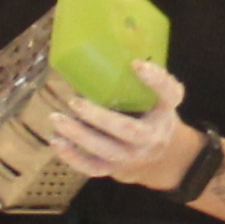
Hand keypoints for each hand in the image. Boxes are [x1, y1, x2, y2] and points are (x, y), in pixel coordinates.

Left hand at [44, 59, 199, 191]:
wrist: (158, 157)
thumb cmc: (152, 115)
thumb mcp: (159, 97)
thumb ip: (144, 78)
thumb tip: (107, 54)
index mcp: (164, 112)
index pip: (169, 94)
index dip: (155, 80)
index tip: (135, 64)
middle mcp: (152, 137)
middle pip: (128, 129)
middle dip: (100, 117)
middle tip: (75, 102)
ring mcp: (132, 156)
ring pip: (106, 150)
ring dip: (79, 135)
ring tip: (56, 118)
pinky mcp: (114, 169)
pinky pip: (92, 167)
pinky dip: (72, 157)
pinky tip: (56, 140)